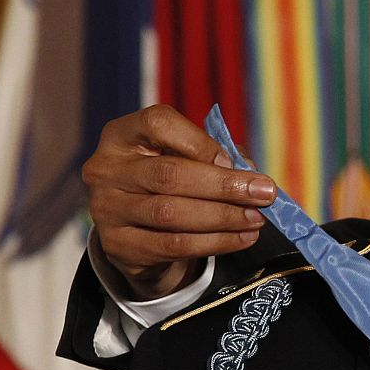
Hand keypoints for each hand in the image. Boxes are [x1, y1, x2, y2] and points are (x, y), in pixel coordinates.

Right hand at [81, 105, 276, 299]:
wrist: (138, 230)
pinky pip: (172, 245)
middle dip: (224, 186)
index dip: (200, 142)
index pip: (158, 124)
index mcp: (122, 134)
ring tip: (257, 219)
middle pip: (169, 174)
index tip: (234, 162)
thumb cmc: (172, 180)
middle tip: (264, 194)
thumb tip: (247, 172)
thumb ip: (217, 156)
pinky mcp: (117, 245)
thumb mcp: (187, 157)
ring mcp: (106, 209)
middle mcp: (105, 169)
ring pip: (171, 213)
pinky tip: (242, 238)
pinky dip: (214, 242)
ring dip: (223, 217)